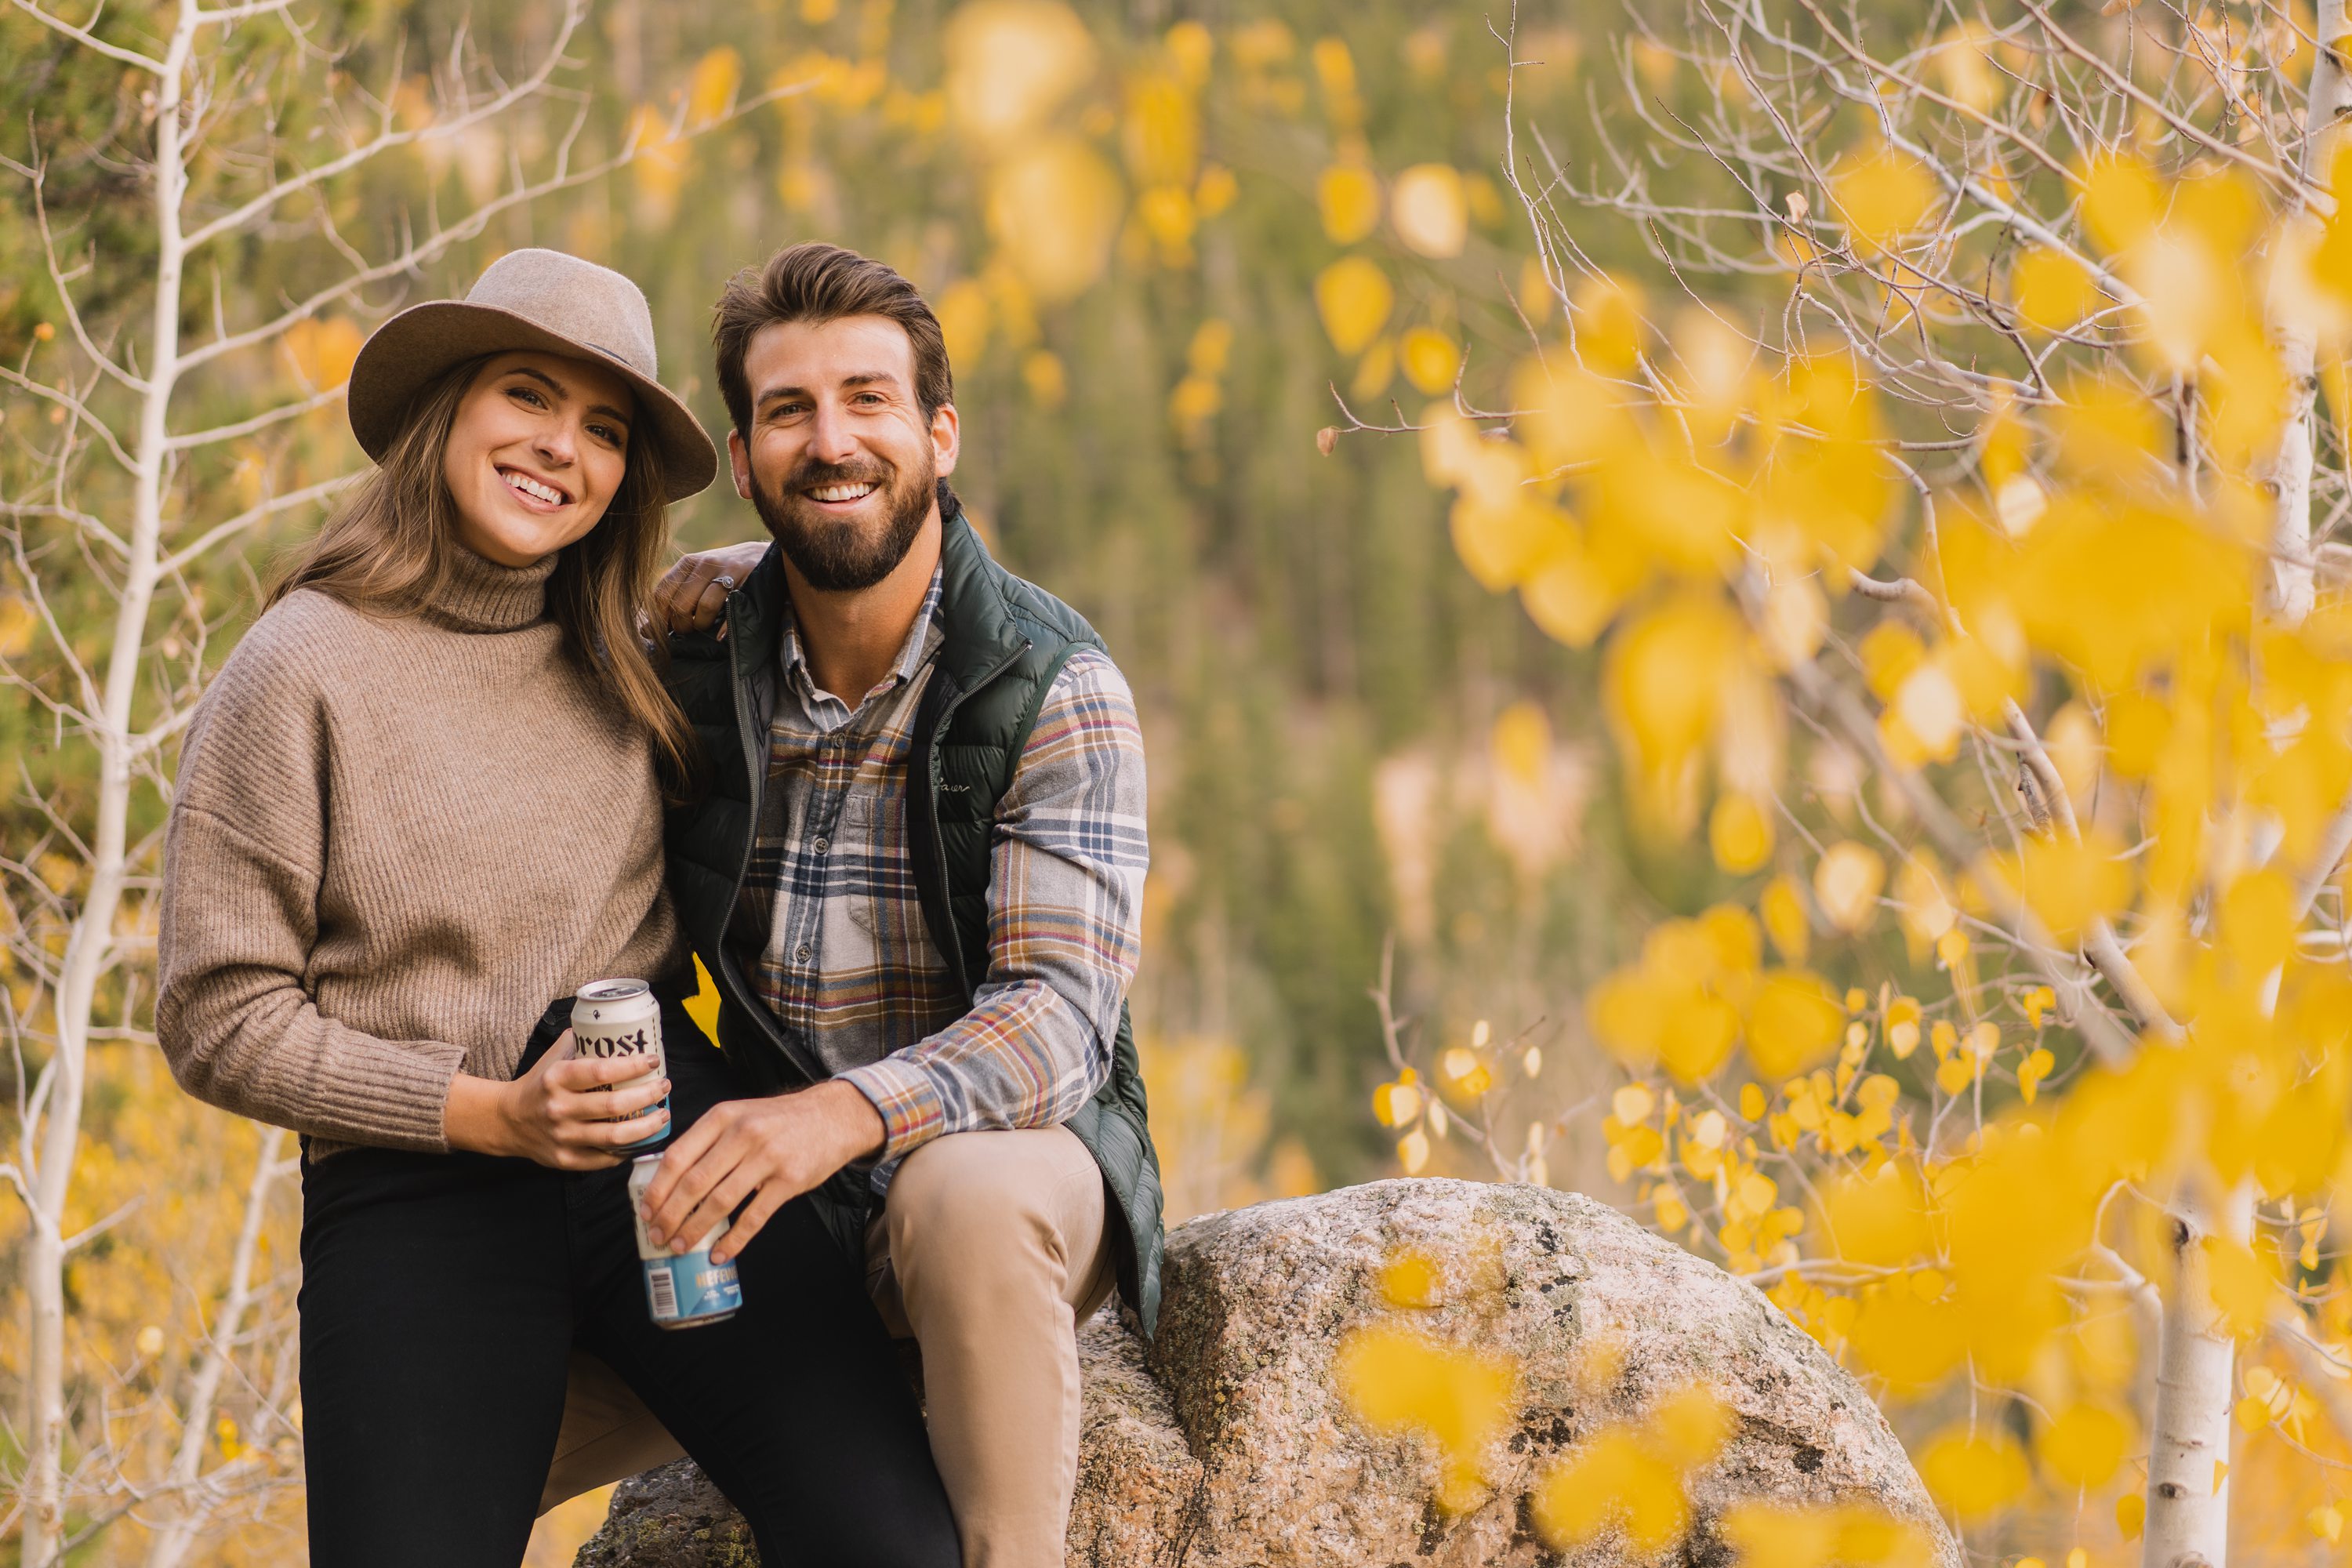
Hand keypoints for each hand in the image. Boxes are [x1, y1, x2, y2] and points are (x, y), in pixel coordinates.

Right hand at [442, 1029, 671, 1169]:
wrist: (508, 1120)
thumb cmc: (540, 1084)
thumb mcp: (553, 1058)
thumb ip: (581, 1040)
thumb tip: (615, 1023)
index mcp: (556, 1078)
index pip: (600, 1071)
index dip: (632, 1066)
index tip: (653, 1060)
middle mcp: (559, 1108)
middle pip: (613, 1106)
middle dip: (647, 1096)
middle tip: (664, 1087)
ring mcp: (562, 1137)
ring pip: (614, 1136)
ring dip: (646, 1126)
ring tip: (663, 1114)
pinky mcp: (566, 1160)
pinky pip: (605, 1158)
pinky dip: (628, 1149)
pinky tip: (642, 1138)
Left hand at [638, 1080, 884, 1262]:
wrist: (832, 1116)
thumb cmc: (778, 1121)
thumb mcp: (739, 1114)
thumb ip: (709, 1140)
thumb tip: (670, 1182)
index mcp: (722, 1117)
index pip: (678, 1156)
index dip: (658, 1189)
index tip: (647, 1212)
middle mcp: (742, 1134)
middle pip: (694, 1183)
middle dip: (670, 1216)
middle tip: (658, 1237)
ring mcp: (768, 1157)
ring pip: (720, 1202)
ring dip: (695, 1230)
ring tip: (681, 1247)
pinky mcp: (790, 1180)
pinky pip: (754, 1217)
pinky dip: (733, 1241)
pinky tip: (719, 1254)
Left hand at [652, 541, 766, 638]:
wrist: (760, 556)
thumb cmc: (724, 575)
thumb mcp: (697, 580)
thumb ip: (673, 600)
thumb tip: (645, 631)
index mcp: (686, 564)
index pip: (661, 596)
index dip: (662, 618)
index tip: (668, 630)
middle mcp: (701, 564)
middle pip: (679, 604)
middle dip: (682, 625)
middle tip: (689, 631)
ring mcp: (722, 569)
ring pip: (701, 607)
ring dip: (701, 626)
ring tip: (705, 627)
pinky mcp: (741, 576)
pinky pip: (724, 608)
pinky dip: (719, 627)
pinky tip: (719, 633)